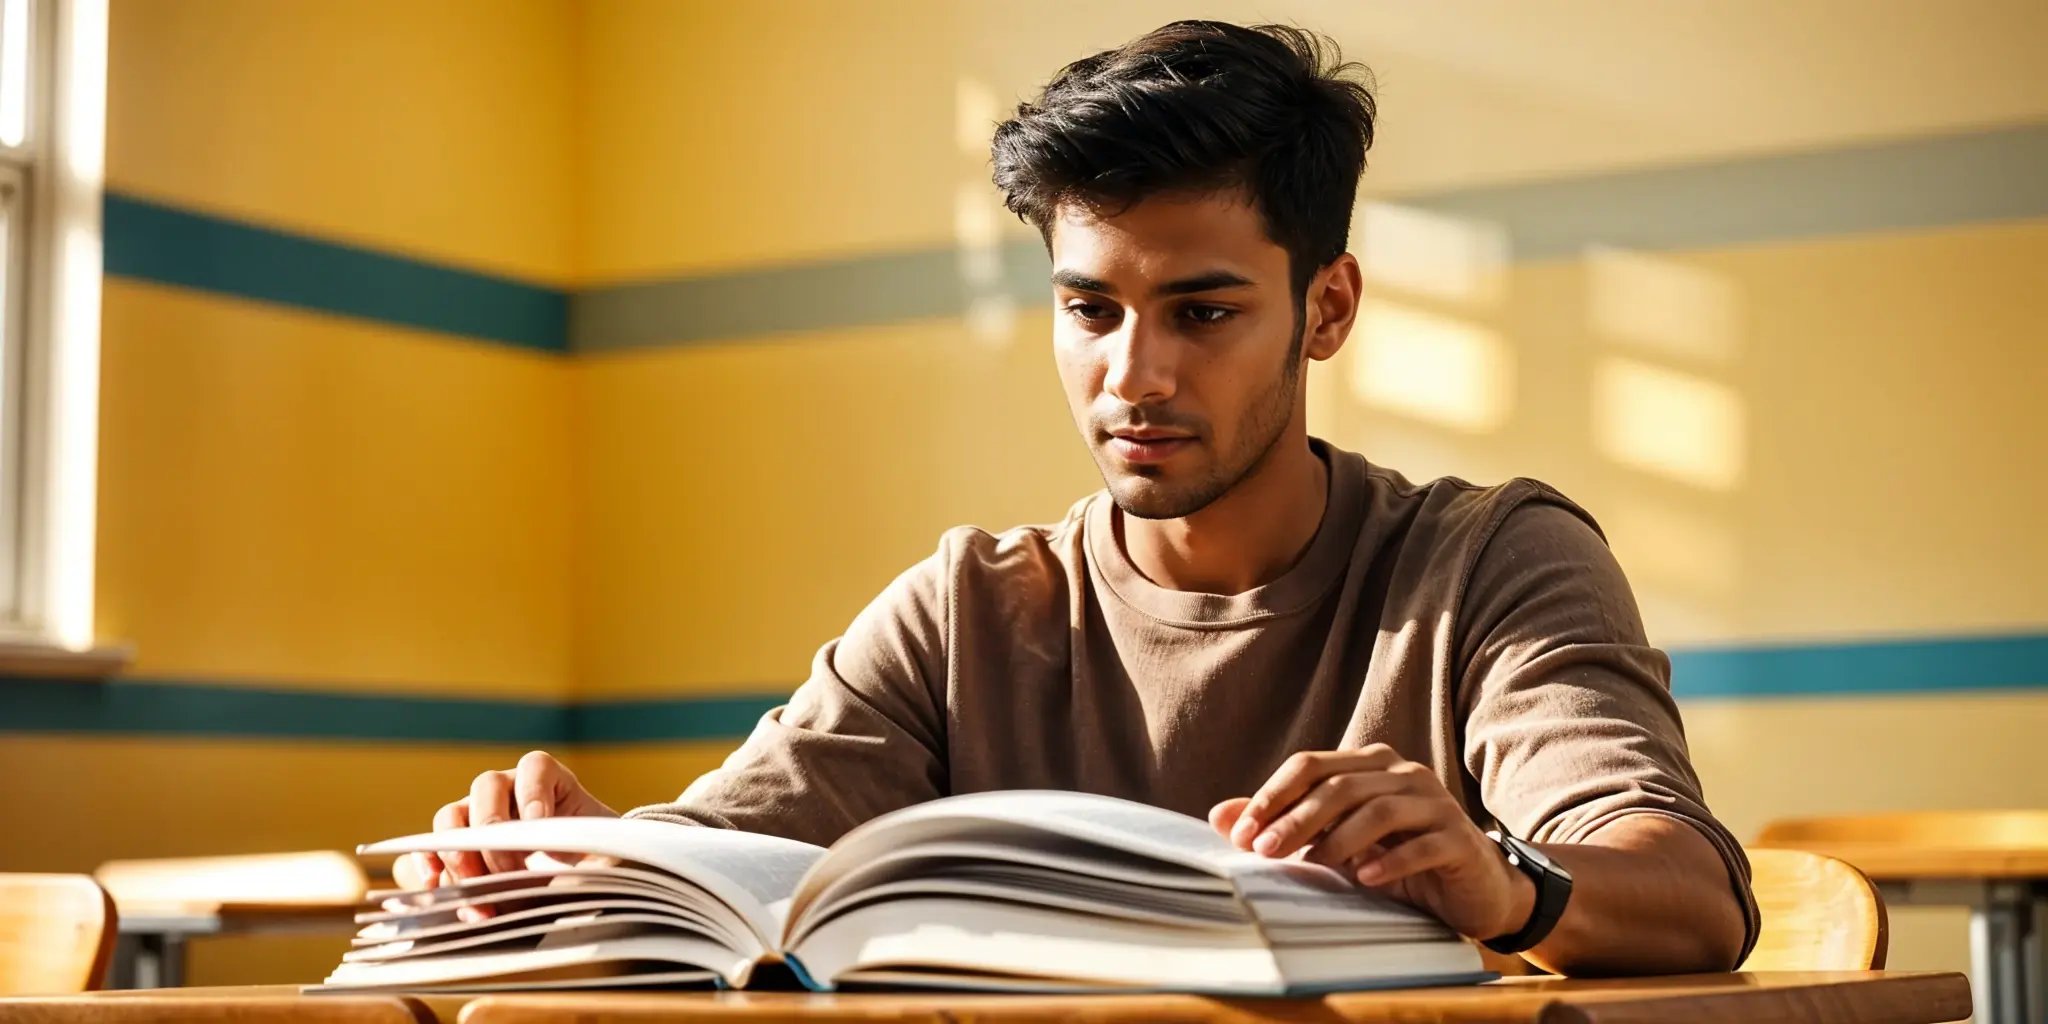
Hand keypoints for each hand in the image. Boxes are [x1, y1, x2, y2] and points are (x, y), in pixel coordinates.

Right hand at [398, 750, 618, 892]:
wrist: (577, 876)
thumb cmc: (591, 857)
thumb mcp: (601, 855)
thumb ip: (593, 862)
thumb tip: (570, 880)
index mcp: (548, 781)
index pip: (535, 767)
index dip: (533, 791)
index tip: (540, 824)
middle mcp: (507, 791)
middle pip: (485, 788)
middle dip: (491, 830)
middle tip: (507, 869)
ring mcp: (476, 815)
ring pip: (451, 817)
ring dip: (456, 851)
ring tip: (469, 884)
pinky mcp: (457, 845)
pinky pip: (432, 848)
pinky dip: (430, 866)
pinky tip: (435, 887)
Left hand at [1208, 745, 1533, 940]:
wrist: (1473, 887)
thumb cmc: (1396, 859)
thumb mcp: (1335, 843)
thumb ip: (1283, 825)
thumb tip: (1220, 816)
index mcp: (1368, 764)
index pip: (1310, 766)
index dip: (1272, 795)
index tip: (1240, 833)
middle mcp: (1402, 773)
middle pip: (1339, 786)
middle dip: (1296, 819)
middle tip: (1263, 851)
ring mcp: (1434, 802)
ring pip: (1378, 809)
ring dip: (1338, 838)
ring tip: (1312, 865)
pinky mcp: (1460, 839)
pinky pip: (1423, 844)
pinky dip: (1391, 860)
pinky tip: (1365, 879)